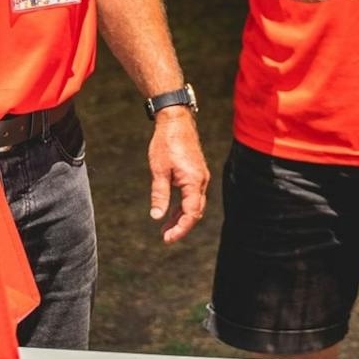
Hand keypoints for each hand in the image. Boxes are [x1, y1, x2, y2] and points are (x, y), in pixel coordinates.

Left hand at [146, 108, 209, 243]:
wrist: (175, 119)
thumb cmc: (166, 142)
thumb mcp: (159, 170)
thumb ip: (160, 195)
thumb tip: (157, 216)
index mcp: (194, 181)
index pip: (191, 213)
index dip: (180, 229)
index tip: (167, 239)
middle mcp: (201, 180)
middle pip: (195, 211)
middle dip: (181, 226)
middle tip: (165, 237)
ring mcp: (200, 176)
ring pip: (194, 204)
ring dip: (181, 217)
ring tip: (165, 228)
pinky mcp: (195, 172)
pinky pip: (192, 195)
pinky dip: (182, 205)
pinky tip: (170, 211)